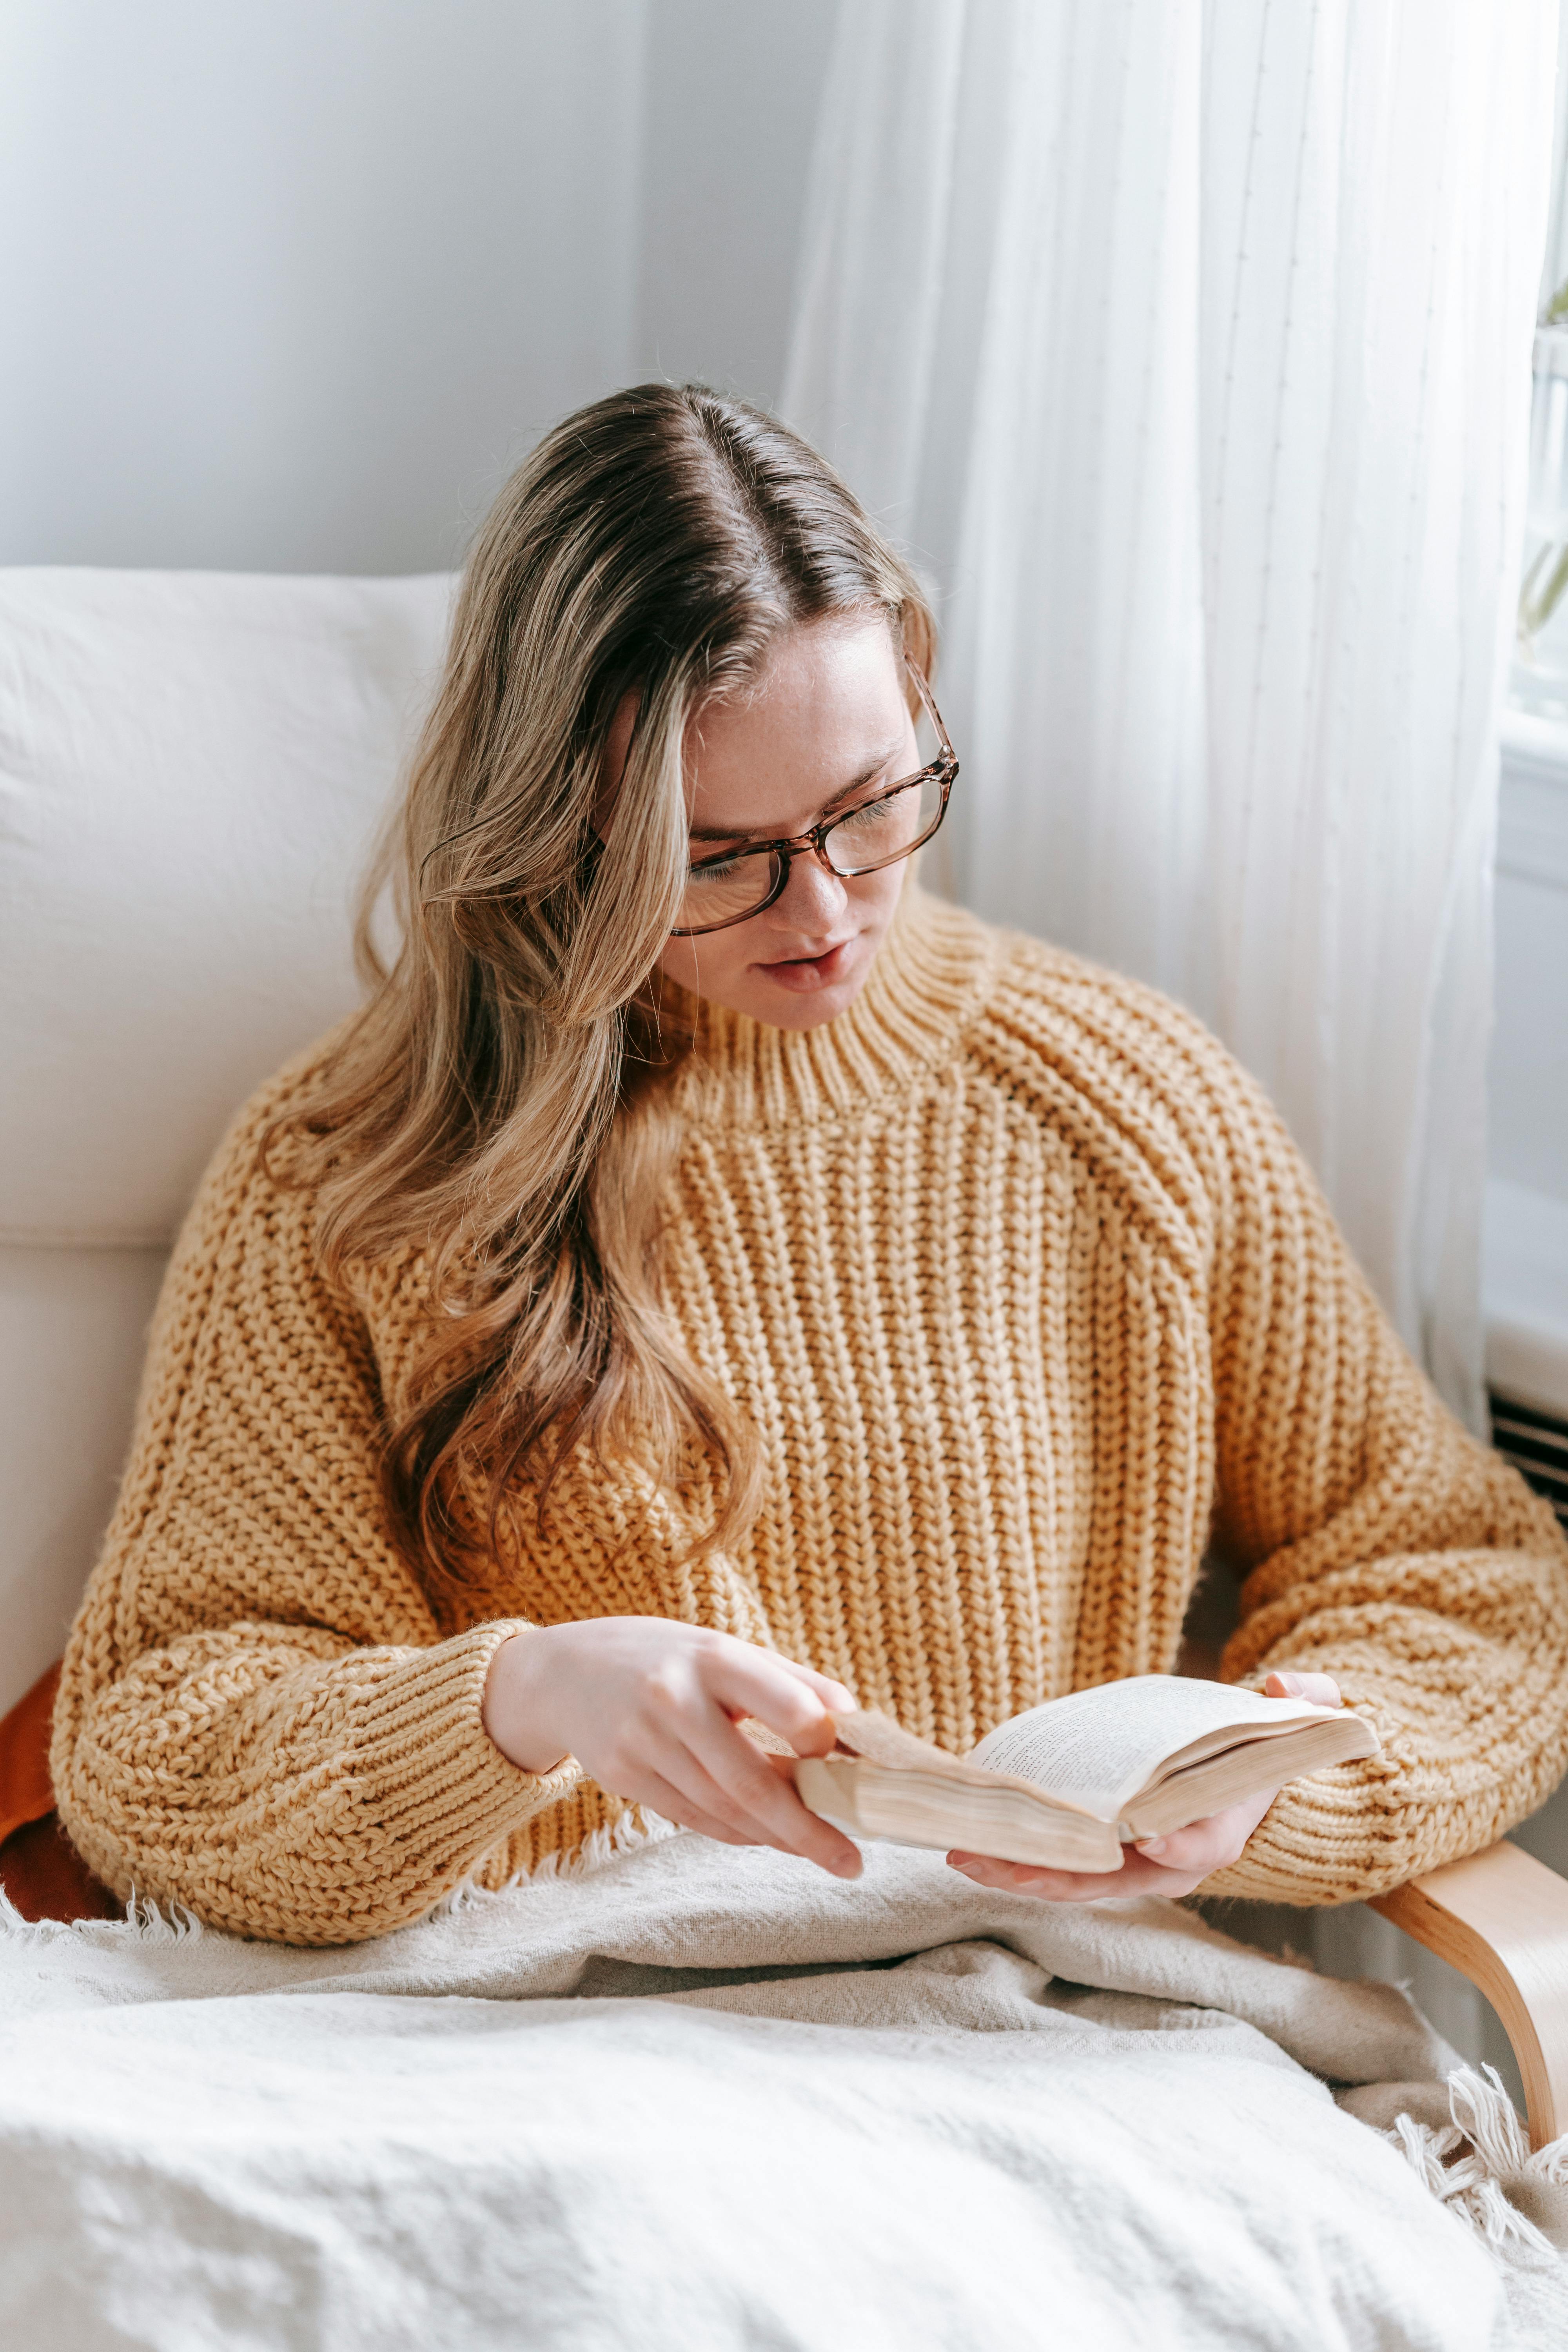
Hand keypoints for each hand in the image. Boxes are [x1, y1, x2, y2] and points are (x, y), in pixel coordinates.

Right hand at [482, 1617, 863, 1878]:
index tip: (845, 1763)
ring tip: (816, 1849)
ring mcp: (644, 1742)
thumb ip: (789, 1680)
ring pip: (724, 1811)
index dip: (822, 1741)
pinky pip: (694, 1819)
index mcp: (714, 1656)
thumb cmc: (664, 1656)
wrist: (563, 1672)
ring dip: (776, 1838)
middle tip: (852, 1861)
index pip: (784, 1704)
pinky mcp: (623, 1777)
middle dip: (807, 1830)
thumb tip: (855, 1719)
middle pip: (753, 1783)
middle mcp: (676, 1699)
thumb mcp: (723, 1648)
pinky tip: (765, 1836)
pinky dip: (736, 1833)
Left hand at [947, 1670, 1341, 1901]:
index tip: (1146, 1837)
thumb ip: (1302, 1700)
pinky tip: (979, 1849)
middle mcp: (1175, 1860)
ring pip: (1079, 1878)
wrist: (1248, 1776)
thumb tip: (1285, 1683)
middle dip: (1060, 1874)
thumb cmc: (1262, 1746)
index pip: (1200, 1845)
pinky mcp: (1107, 1854)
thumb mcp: (1298, 1717)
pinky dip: (1024, 1861)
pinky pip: (1064, 1866)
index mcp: (1223, 1829)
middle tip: (1007, 1864)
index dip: (1175, 1846)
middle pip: (1116, 1877)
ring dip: (1024, 1871)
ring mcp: (1137, 1864)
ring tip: (969, 1857)